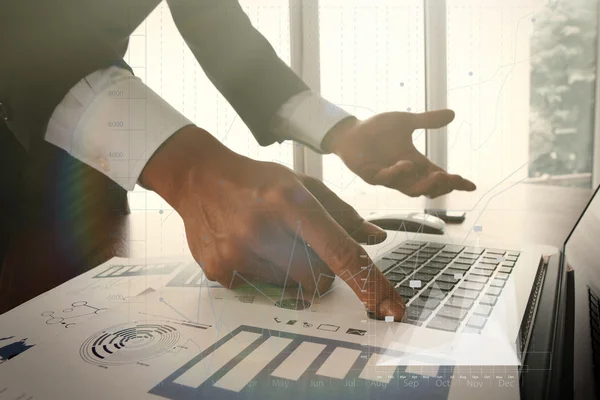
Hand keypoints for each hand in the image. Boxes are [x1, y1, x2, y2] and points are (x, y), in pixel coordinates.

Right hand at [140, 126, 405, 320]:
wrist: (198, 179)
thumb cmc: (257, 181)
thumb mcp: (303, 185)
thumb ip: (344, 214)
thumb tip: (376, 238)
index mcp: (291, 202)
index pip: (339, 251)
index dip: (369, 283)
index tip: (391, 307)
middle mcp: (263, 230)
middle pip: (319, 280)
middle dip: (321, 270)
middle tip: (300, 244)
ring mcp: (238, 255)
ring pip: (292, 289)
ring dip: (291, 272)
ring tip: (269, 241)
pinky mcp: (221, 273)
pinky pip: (263, 291)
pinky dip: (266, 275)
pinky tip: (248, 247)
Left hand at [322, 110, 475, 197]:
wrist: (350, 132)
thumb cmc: (377, 129)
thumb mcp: (406, 122)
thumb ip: (427, 121)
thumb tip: (452, 114)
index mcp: (415, 162)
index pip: (439, 176)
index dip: (455, 182)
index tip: (471, 186)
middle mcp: (404, 173)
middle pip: (428, 187)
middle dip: (443, 186)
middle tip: (454, 179)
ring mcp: (388, 176)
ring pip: (411, 189)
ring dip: (426, 185)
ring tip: (439, 176)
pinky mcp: (371, 175)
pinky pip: (387, 179)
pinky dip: (398, 172)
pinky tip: (407, 163)